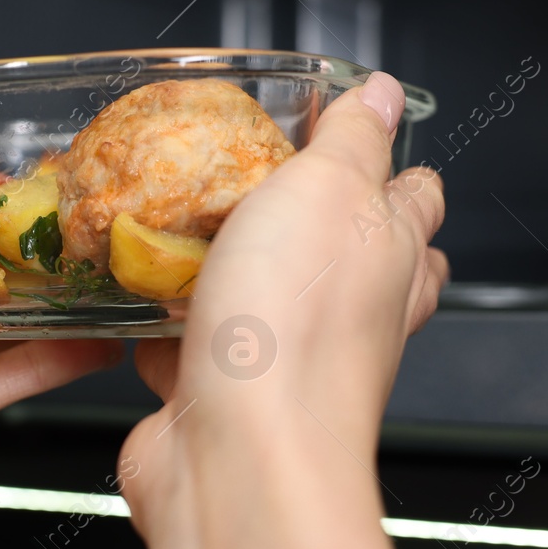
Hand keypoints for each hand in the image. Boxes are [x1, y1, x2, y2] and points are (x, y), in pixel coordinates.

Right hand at [118, 72, 447, 548]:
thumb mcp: (329, 189)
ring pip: (263, 297)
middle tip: (270, 175)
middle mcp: (348, 313)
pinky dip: (164, 320)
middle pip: (345, 254)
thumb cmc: (295, 328)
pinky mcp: (215, 391)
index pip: (413, 196)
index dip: (394, 163)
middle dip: (316, 218)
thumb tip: (381, 94)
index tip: (361, 128)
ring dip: (228, 265)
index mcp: (391, 253)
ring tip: (185, 220)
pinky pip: (188, 343)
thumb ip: (354, 140)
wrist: (239, 454)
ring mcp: (282, 356)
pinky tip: (134, 294)